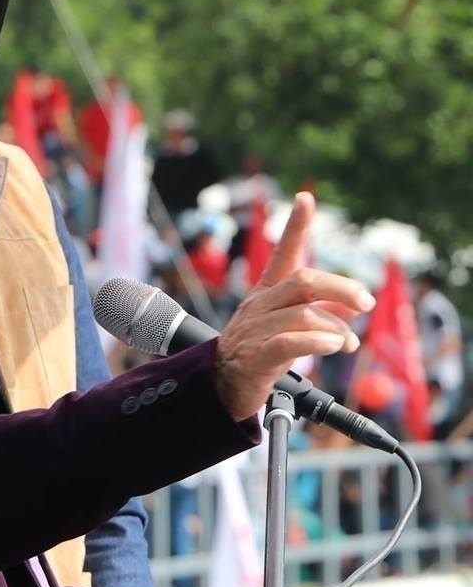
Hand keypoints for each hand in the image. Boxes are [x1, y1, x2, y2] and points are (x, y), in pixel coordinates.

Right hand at [214, 192, 375, 420]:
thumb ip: (318, 316)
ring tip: (348, 344)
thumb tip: (352, 313)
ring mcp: (256, 330)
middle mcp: (260, 306)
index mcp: (267, 294)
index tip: (305, 198)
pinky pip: (289, 342)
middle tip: (366, 303)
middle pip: (304, 281)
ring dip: (337, 328)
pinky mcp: (256, 356)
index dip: (295, 226)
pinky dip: (317, 341)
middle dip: (341, 288)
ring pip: (303, 314)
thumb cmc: (258, 355)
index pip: (282, 254)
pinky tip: (333, 345)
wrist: (221, 387)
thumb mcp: (287, 329)